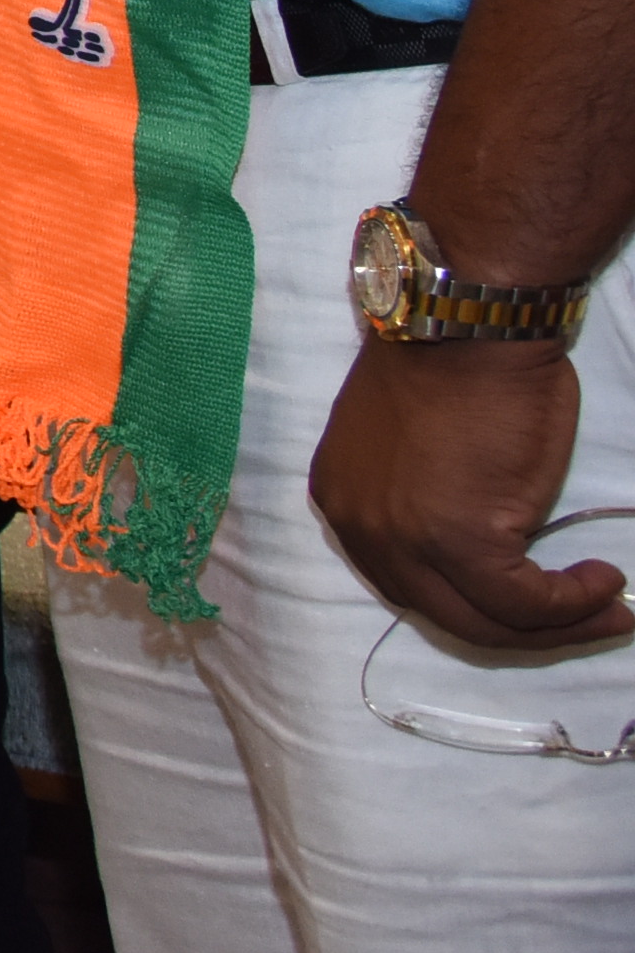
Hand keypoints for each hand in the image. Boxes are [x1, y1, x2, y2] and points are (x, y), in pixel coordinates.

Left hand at [313, 335, 632, 657]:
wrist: (471, 322)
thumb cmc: (457, 366)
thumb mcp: (413, 451)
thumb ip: (424, 506)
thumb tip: (481, 559)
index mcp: (344, 500)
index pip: (410, 585)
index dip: (477, 606)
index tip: (535, 604)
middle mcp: (359, 527)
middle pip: (445, 614)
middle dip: (523, 630)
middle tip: (588, 618)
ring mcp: (403, 538)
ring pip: (484, 621)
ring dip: (557, 625)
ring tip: (607, 606)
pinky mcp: (459, 539)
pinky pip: (523, 603)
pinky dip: (571, 604)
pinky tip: (603, 581)